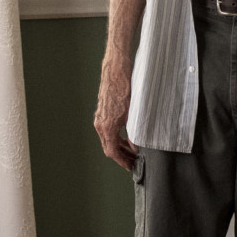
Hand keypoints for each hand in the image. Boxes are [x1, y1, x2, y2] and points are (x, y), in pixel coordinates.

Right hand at [94, 54, 137, 170]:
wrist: (116, 70)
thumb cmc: (124, 88)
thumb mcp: (133, 114)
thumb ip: (134, 134)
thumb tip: (137, 147)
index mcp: (106, 126)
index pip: (112, 151)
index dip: (122, 161)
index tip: (130, 166)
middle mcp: (100, 123)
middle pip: (108, 147)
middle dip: (121, 156)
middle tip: (133, 162)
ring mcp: (100, 117)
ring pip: (107, 139)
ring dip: (119, 146)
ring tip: (132, 151)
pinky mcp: (102, 111)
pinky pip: (107, 130)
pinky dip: (116, 136)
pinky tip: (127, 136)